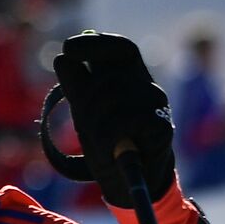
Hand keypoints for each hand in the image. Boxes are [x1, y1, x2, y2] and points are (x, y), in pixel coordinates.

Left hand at [51, 32, 175, 206]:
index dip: (95, 44)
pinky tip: (110, 148)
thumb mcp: (85, 113)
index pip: (119, 48)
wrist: (127, 179)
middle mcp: (147, 85)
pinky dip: (105, 138)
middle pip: (106, 77)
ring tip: (102, 141)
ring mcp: (158, 105)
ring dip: (94, 124)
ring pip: (112, 100)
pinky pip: (122, 122)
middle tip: (87, 124)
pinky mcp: (162, 126)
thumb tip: (62, 58)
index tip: (68, 48)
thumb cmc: (107, 141)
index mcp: (131, 78)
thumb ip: (76, 87)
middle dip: (85, 101)